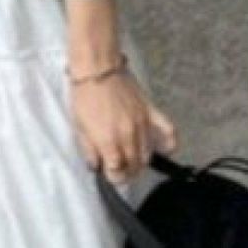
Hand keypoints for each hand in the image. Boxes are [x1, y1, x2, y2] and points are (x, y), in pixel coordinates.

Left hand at [70, 65, 177, 182]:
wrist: (97, 70)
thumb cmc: (86, 96)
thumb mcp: (79, 128)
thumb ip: (89, 150)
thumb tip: (96, 165)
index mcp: (108, 141)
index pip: (118, 172)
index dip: (114, 177)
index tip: (110, 175)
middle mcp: (127, 136)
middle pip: (135, 166)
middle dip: (127, 173)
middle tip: (120, 170)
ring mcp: (142, 124)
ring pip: (148, 155)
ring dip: (141, 162)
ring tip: (133, 161)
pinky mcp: (150, 112)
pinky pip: (168, 131)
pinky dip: (169, 144)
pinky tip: (164, 150)